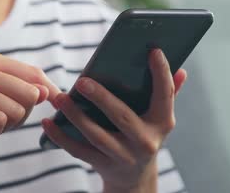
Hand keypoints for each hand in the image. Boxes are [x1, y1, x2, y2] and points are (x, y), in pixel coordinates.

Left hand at [41, 49, 186, 191]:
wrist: (135, 179)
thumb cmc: (143, 135)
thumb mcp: (159, 119)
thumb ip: (169, 93)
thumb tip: (182, 70)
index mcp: (162, 123)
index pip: (165, 95)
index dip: (161, 73)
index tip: (153, 50)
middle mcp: (145, 141)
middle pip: (122, 116)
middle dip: (101, 98)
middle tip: (82, 81)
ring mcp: (124, 156)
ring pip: (96, 135)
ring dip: (75, 115)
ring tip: (59, 97)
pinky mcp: (104, 166)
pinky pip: (78, 151)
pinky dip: (61, 137)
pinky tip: (48, 122)